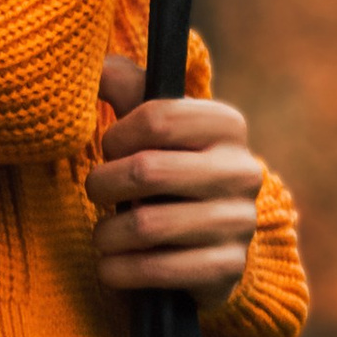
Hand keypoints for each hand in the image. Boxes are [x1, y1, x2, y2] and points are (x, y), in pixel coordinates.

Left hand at [87, 53, 264, 311]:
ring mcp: (239, 222)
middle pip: (148, 170)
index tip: (108, 148)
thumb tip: (93, 65)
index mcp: (227, 124)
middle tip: (95, 190)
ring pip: (148, 225)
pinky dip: (122, 271)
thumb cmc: (174, 164)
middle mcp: (242, 170)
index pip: (158, 116)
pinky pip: (160, 271)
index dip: (119, 134)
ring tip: (100, 234)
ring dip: (108, 233)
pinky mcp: (228, 268)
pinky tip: (111, 266)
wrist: (215, 238)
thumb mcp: (157, 122)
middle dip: (104, 183)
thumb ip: (128, 87)